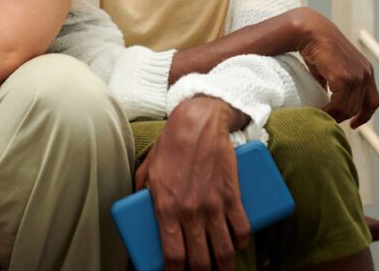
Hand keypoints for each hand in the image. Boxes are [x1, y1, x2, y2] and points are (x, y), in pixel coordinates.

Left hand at [136, 96, 249, 270]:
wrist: (198, 123)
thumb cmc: (170, 145)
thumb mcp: (148, 169)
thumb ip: (141, 191)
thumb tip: (137, 205)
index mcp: (165, 208)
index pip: (172, 256)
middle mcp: (190, 211)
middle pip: (199, 260)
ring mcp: (213, 206)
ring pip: (223, 251)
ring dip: (224, 267)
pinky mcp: (232, 196)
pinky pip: (241, 230)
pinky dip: (240, 244)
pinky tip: (236, 247)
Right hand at [292, 8, 378, 127]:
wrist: (310, 31)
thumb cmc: (316, 46)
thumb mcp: (330, 67)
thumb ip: (333, 83)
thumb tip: (326, 99)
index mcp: (365, 71)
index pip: (372, 101)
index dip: (364, 116)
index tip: (354, 124)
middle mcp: (366, 74)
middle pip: (357, 108)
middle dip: (342, 117)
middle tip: (326, 120)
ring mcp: (357, 76)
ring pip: (347, 108)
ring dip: (333, 115)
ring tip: (319, 116)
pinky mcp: (345, 77)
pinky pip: (338, 104)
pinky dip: (328, 111)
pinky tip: (318, 111)